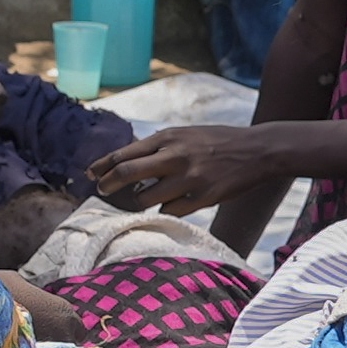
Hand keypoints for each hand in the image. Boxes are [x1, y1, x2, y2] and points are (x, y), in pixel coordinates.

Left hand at [87, 124, 285, 216]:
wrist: (257, 150)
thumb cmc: (217, 141)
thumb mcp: (185, 135)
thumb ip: (159, 147)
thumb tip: (127, 163)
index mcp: (168, 138)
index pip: (124, 153)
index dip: (102, 166)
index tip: (89, 174)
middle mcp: (174, 157)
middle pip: (127, 174)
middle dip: (108, 185)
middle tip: (101, 191)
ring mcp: (188, 179)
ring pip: (146, 199)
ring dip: (138, 202)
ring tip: (141, 200)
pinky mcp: (202, 199)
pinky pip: (170, 212)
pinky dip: (165, 211)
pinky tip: (169, 206)